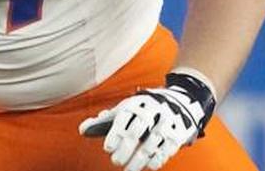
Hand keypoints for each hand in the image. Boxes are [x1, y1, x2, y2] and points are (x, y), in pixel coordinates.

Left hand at [79, 72, 214, 170]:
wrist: (181, 101)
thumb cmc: (143, 109)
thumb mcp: (126, 109)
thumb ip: (105, 120)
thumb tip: (83, 129)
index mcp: (136, 103)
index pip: (124, 117)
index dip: (115, 133)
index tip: (108, 148)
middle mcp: (152, 110)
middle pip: (137, 131)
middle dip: (125, 148)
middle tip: (116, 161)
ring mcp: (166, 121)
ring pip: (151, 143)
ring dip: (139, 159)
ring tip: (129, 169)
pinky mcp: (179, 133)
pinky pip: (167, 148)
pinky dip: (157, 158)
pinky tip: (149, 165)